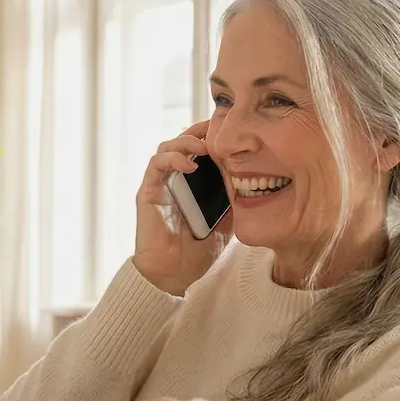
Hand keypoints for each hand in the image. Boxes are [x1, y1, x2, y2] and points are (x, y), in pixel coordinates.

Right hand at [133, 121, 232, 296]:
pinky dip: (173, 159)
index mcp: (192, 184)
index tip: (231, 128)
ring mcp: (160, 184)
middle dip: (200, 131)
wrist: (175, 274)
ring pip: (167, 147)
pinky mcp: (148, 192)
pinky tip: (190, 164)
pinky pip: (156, 165)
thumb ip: (233, 200)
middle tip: (218, 126)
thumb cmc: (198, 251)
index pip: (199, 150)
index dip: (211, 136)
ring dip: (186, 140)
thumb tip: (251, 182)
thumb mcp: (226, 222)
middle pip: (183, 142)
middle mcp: (174, 180)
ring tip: (205, 145)